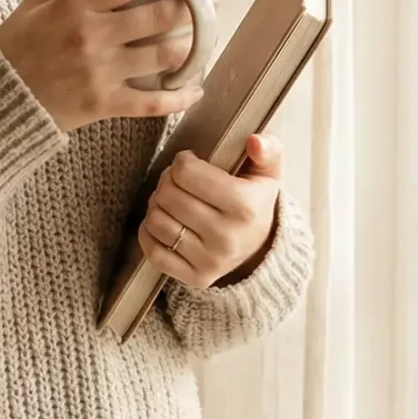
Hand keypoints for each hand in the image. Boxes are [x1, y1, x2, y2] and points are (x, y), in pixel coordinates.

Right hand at [0, 0, 208, 133]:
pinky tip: (195, 90)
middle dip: (189, 9)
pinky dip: (180, 97)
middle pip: (160, 17)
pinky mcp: (103, 105)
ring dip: (190, 48)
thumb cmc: (10, 49)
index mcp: (76, 5)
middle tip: (201, 5)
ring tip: (199, 41)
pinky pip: (153, 102)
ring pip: (165, 57)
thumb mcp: (30, 5)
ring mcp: (101, 72)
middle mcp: (93, 36)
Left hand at [141, 134, 282, 289]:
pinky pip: (153, 252)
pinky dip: (149, 232)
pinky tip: (163, 221)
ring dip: (157, 205)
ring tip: (171, 200)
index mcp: (245, 207)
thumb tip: (253, 140)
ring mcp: (210, 261)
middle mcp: (227, 237)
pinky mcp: (196, 278)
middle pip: (168, 195)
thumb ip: (267, 149)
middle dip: (167, 180)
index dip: (182, 161)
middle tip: (178, 180)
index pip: (186, 172)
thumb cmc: (256, 201)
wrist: (261, 249)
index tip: (190, 163)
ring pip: (156, 221)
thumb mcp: (267, 172)